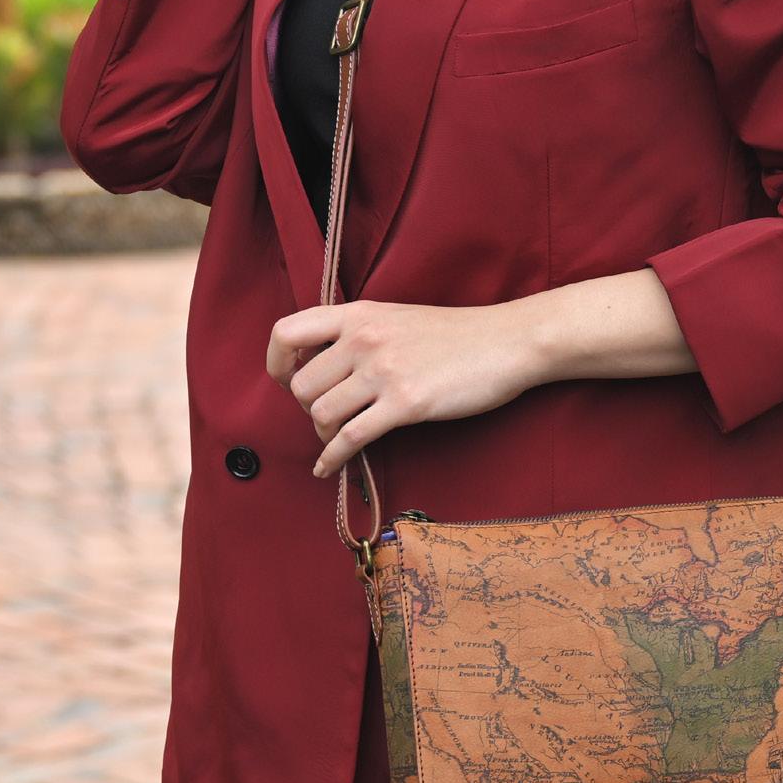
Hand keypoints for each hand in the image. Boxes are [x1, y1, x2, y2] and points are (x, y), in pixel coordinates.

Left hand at [265, 297, 536, 478]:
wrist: (506, 341)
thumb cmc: (454, 335)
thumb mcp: (396, 318)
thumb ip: (358, 333)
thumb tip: (321, 365)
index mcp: (358, 314)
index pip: (286, 332)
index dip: (277, 363)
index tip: (286, 381)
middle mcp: (363, 339)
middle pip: (300, 385)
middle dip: (307, 408)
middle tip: (328, 415)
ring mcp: (383, 371)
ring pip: (320, 413)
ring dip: (324, 433)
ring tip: (339, 437)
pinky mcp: (405, 403)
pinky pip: (350, 438)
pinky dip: (333, 459)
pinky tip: (330, 468)